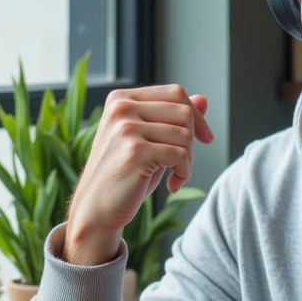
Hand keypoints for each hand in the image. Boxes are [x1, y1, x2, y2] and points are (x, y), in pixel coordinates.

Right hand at [64, 86, 213, 266]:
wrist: (96, 208)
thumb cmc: (124, 174)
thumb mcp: (151, 141)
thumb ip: (173, 118)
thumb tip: (204, 99)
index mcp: (121, 99)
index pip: (175, 92)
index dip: (197, 115)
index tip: (205, 138)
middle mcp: (121, 108)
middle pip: (183, 113)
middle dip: (192, 141)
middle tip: (182, 164)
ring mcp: (126, 128)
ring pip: (185, 135)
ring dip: (188, 161)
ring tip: (174, 175)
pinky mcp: (135, 151)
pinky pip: (180, 156)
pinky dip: (184, 173)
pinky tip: (172, 185)